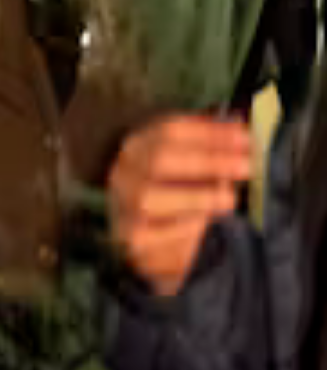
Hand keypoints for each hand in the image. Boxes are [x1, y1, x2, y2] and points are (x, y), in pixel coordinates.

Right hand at [107, 114, 251, 295]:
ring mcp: (123, 205)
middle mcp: (124, 172)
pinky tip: (205, 222)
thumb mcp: (192, 165)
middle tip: (246, 167)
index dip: (209, 133)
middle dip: (207, 161)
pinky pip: (158, 233)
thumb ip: (212, 146)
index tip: (245, 138)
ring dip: (197, 197)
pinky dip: (186, 227)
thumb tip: (240, 126)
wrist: (153, 242)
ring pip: (150, 198)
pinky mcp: (131, 239)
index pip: (169, 130)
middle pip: (159, 159)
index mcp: (138, 146)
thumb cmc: (178, 195)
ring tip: (229, 200)